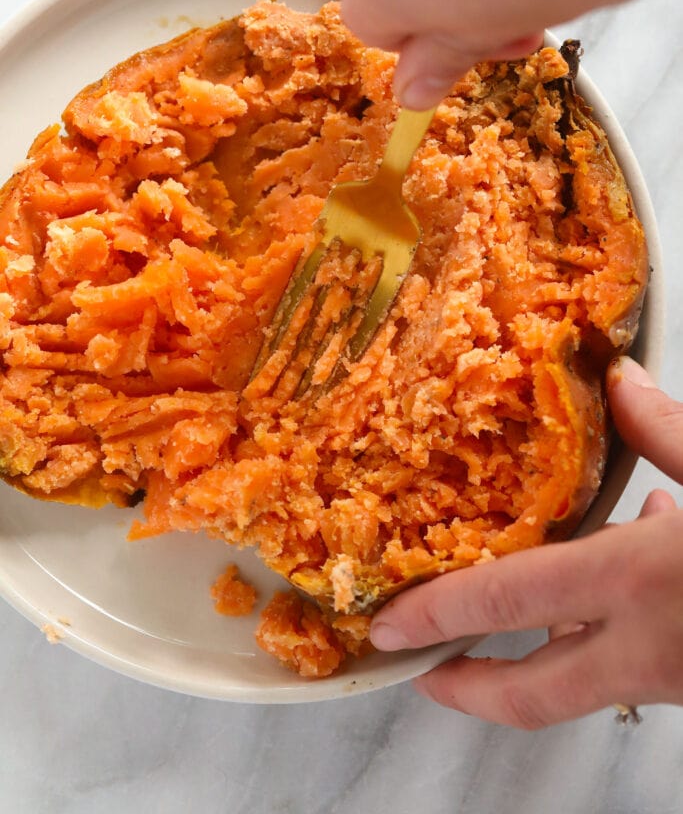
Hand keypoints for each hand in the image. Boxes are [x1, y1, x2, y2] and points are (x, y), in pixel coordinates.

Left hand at [369, 357, 682, 727]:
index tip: (388, 626)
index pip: (507, 604)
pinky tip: (628, 562)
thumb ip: (668, 430)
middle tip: (421, 670)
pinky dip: (609, 627)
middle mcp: (647, 645)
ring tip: (499, 621)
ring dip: (536, 658)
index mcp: (638, 580)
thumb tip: (620, 377)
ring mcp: (676, 674)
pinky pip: (635, 658)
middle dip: (467, 689)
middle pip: (532, 694)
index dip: (438, 616)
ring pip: (582, 680)